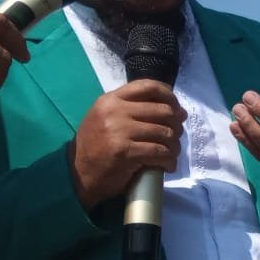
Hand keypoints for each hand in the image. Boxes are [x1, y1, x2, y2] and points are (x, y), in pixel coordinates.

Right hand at [67, 80, 185, 209]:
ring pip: (165, 133)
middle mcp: (114, 111)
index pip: (148, 86)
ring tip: (171, 154)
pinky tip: (167, 166)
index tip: (177, 110)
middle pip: (163, 111)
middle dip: (176, 126)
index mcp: (111, 100)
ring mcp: (119, 131)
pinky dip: (169, 160)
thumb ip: (138, 111)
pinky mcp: (125, 152)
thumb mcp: (109, 119)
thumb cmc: (97, 146)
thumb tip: (180, 112)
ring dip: (174, 146)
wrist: (78, 173)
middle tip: (174, 139)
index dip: (170, 97)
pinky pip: (160, 152)